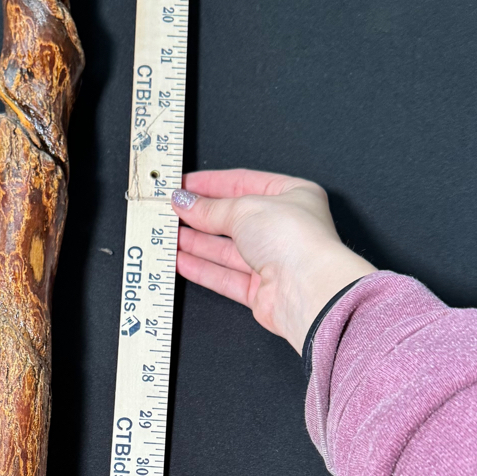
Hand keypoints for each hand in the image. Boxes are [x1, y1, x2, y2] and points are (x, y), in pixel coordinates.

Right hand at [172, 169, 375, 353]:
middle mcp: (284, 229)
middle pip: (233, 219)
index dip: (210, 184)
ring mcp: (273, 261)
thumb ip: (211, 208)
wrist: (307, 290)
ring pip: (226, 250)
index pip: (243, 184)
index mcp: (292, 196)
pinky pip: (225, 276)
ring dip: (196, 242)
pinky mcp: (261, 291)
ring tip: (168, 236)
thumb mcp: (245, 208)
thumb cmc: (295, 241)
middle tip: (171, 211)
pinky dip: (202, 268)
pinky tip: (181, 260)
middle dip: (200, 216)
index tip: (183, 185)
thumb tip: (186, 202)